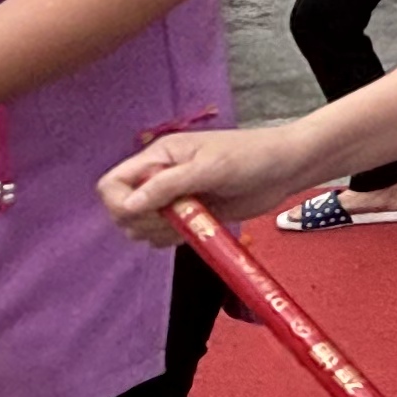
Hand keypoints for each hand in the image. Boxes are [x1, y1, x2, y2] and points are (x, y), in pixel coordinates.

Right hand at [101, 119, 336, 241]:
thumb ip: (167, 186)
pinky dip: (176, 239)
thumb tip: (127, 206)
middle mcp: (159, 177)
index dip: (120, 204)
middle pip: (122, 211)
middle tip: (178, 217)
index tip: (150, 212)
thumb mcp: (209, 168)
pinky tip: (201, 228)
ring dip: (161, 233)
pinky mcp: (189, 217)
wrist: (285, 169)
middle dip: (144, 222)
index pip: (112, 184)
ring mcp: (173, 198)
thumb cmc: (250, 157)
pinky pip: (164, 237)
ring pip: (142, 227)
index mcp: (158, 157)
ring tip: (195, 220)